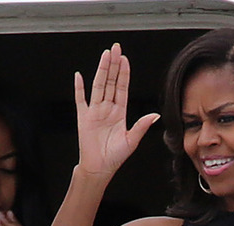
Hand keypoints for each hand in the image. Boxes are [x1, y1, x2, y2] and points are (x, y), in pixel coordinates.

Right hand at [75, 43, 159, 176]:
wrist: (99, 168)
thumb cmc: (115, 157)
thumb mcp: (132, 141)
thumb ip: (141, 126)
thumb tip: (155, 115)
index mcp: (120, 112)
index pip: (122, 87)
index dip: (124, 73)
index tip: (125, 59)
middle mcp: (107, 108)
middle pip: (110, 81)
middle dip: (113, 64)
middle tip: (115, 48)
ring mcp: (95, 111)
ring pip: (98, 86)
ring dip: (101, 70)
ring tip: (104, 55)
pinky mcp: (83, 118)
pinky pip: (80, 100)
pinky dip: (79, 88)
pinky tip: (78, 75)